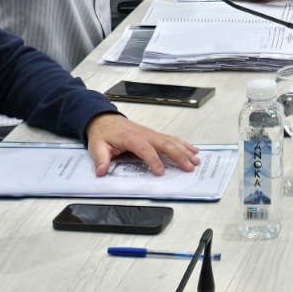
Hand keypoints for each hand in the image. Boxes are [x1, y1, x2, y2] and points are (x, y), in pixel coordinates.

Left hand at [85, 112, 200, 176]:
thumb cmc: (104, 133)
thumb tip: (102, 171)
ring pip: (172, 141)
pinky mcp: (154, 135)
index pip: (145, 149)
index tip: (159, 171)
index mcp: (131, 137)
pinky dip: (184, 144)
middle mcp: (145, 134)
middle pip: (165, 144)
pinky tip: (192, 150)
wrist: (105, 119)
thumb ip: (101, 159)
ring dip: (185, 150)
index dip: (154, 160)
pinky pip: (172, 139)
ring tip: (195, 160)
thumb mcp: (97, 146)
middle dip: (178, 156)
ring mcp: (151, 134)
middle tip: (188, 166)